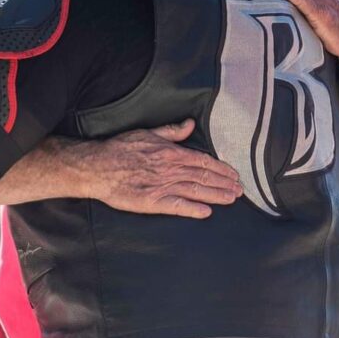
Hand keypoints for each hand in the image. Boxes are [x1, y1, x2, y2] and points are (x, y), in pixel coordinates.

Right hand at [66, 119, 242, 217]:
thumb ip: (172, 131)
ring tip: (231, 199)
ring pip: (196, 191)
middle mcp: (171, 170)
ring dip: (216, 195)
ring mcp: (163, 187)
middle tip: (240, 190)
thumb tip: (190, 125)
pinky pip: (178, 207)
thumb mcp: (148, 133)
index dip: (221, 169)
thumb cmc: (121, 149)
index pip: (203, 161)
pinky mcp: (153, 202)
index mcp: (172, 153)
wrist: (98, 167)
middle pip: (205, 177)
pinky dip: (193, 209)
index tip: (233, 174)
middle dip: (225, 184)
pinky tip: (206, 212)